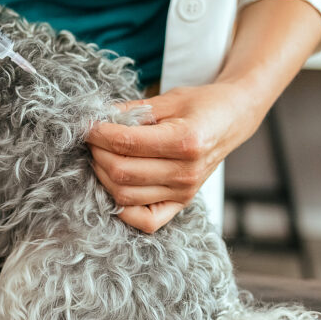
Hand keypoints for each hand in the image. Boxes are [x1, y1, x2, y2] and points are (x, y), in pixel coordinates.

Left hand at [85, 82, 261, 232]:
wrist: (233, 119)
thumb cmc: (203, 105)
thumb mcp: (169, 98)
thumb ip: (132, 110)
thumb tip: (98, 117)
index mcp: (186, 141)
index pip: (126, 143)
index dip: (99, 133)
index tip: (87, 124)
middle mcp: (186, 172)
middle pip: (121, 172)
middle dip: (97, 153)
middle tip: (92, 138)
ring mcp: (184, 192)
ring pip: (124, 196)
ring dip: (103, 175)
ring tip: (101, 155)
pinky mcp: (181, 203)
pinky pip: (143, 220)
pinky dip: (122, 207)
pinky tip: (115, 184)